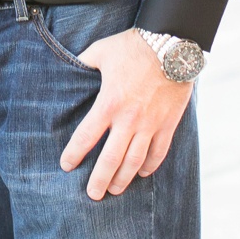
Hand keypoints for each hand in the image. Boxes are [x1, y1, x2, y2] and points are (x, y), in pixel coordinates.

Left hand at [59, 29, 193, 199]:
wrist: (173, 43)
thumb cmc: (133, 45)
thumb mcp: (101, 51)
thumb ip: (83, 64)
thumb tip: (68, 69)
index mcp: (109, 103)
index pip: (86, 137)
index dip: (74, 154)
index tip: (66, 166)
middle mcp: (129, 118)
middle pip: (110, 159)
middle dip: (99, 180)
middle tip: (92, 195)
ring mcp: (151, 123)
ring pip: (135, 160)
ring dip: (123, 179)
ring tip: (114, 190)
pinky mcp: (168, 122)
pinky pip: (159, 151)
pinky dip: (150, 165)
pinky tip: (142, 172)